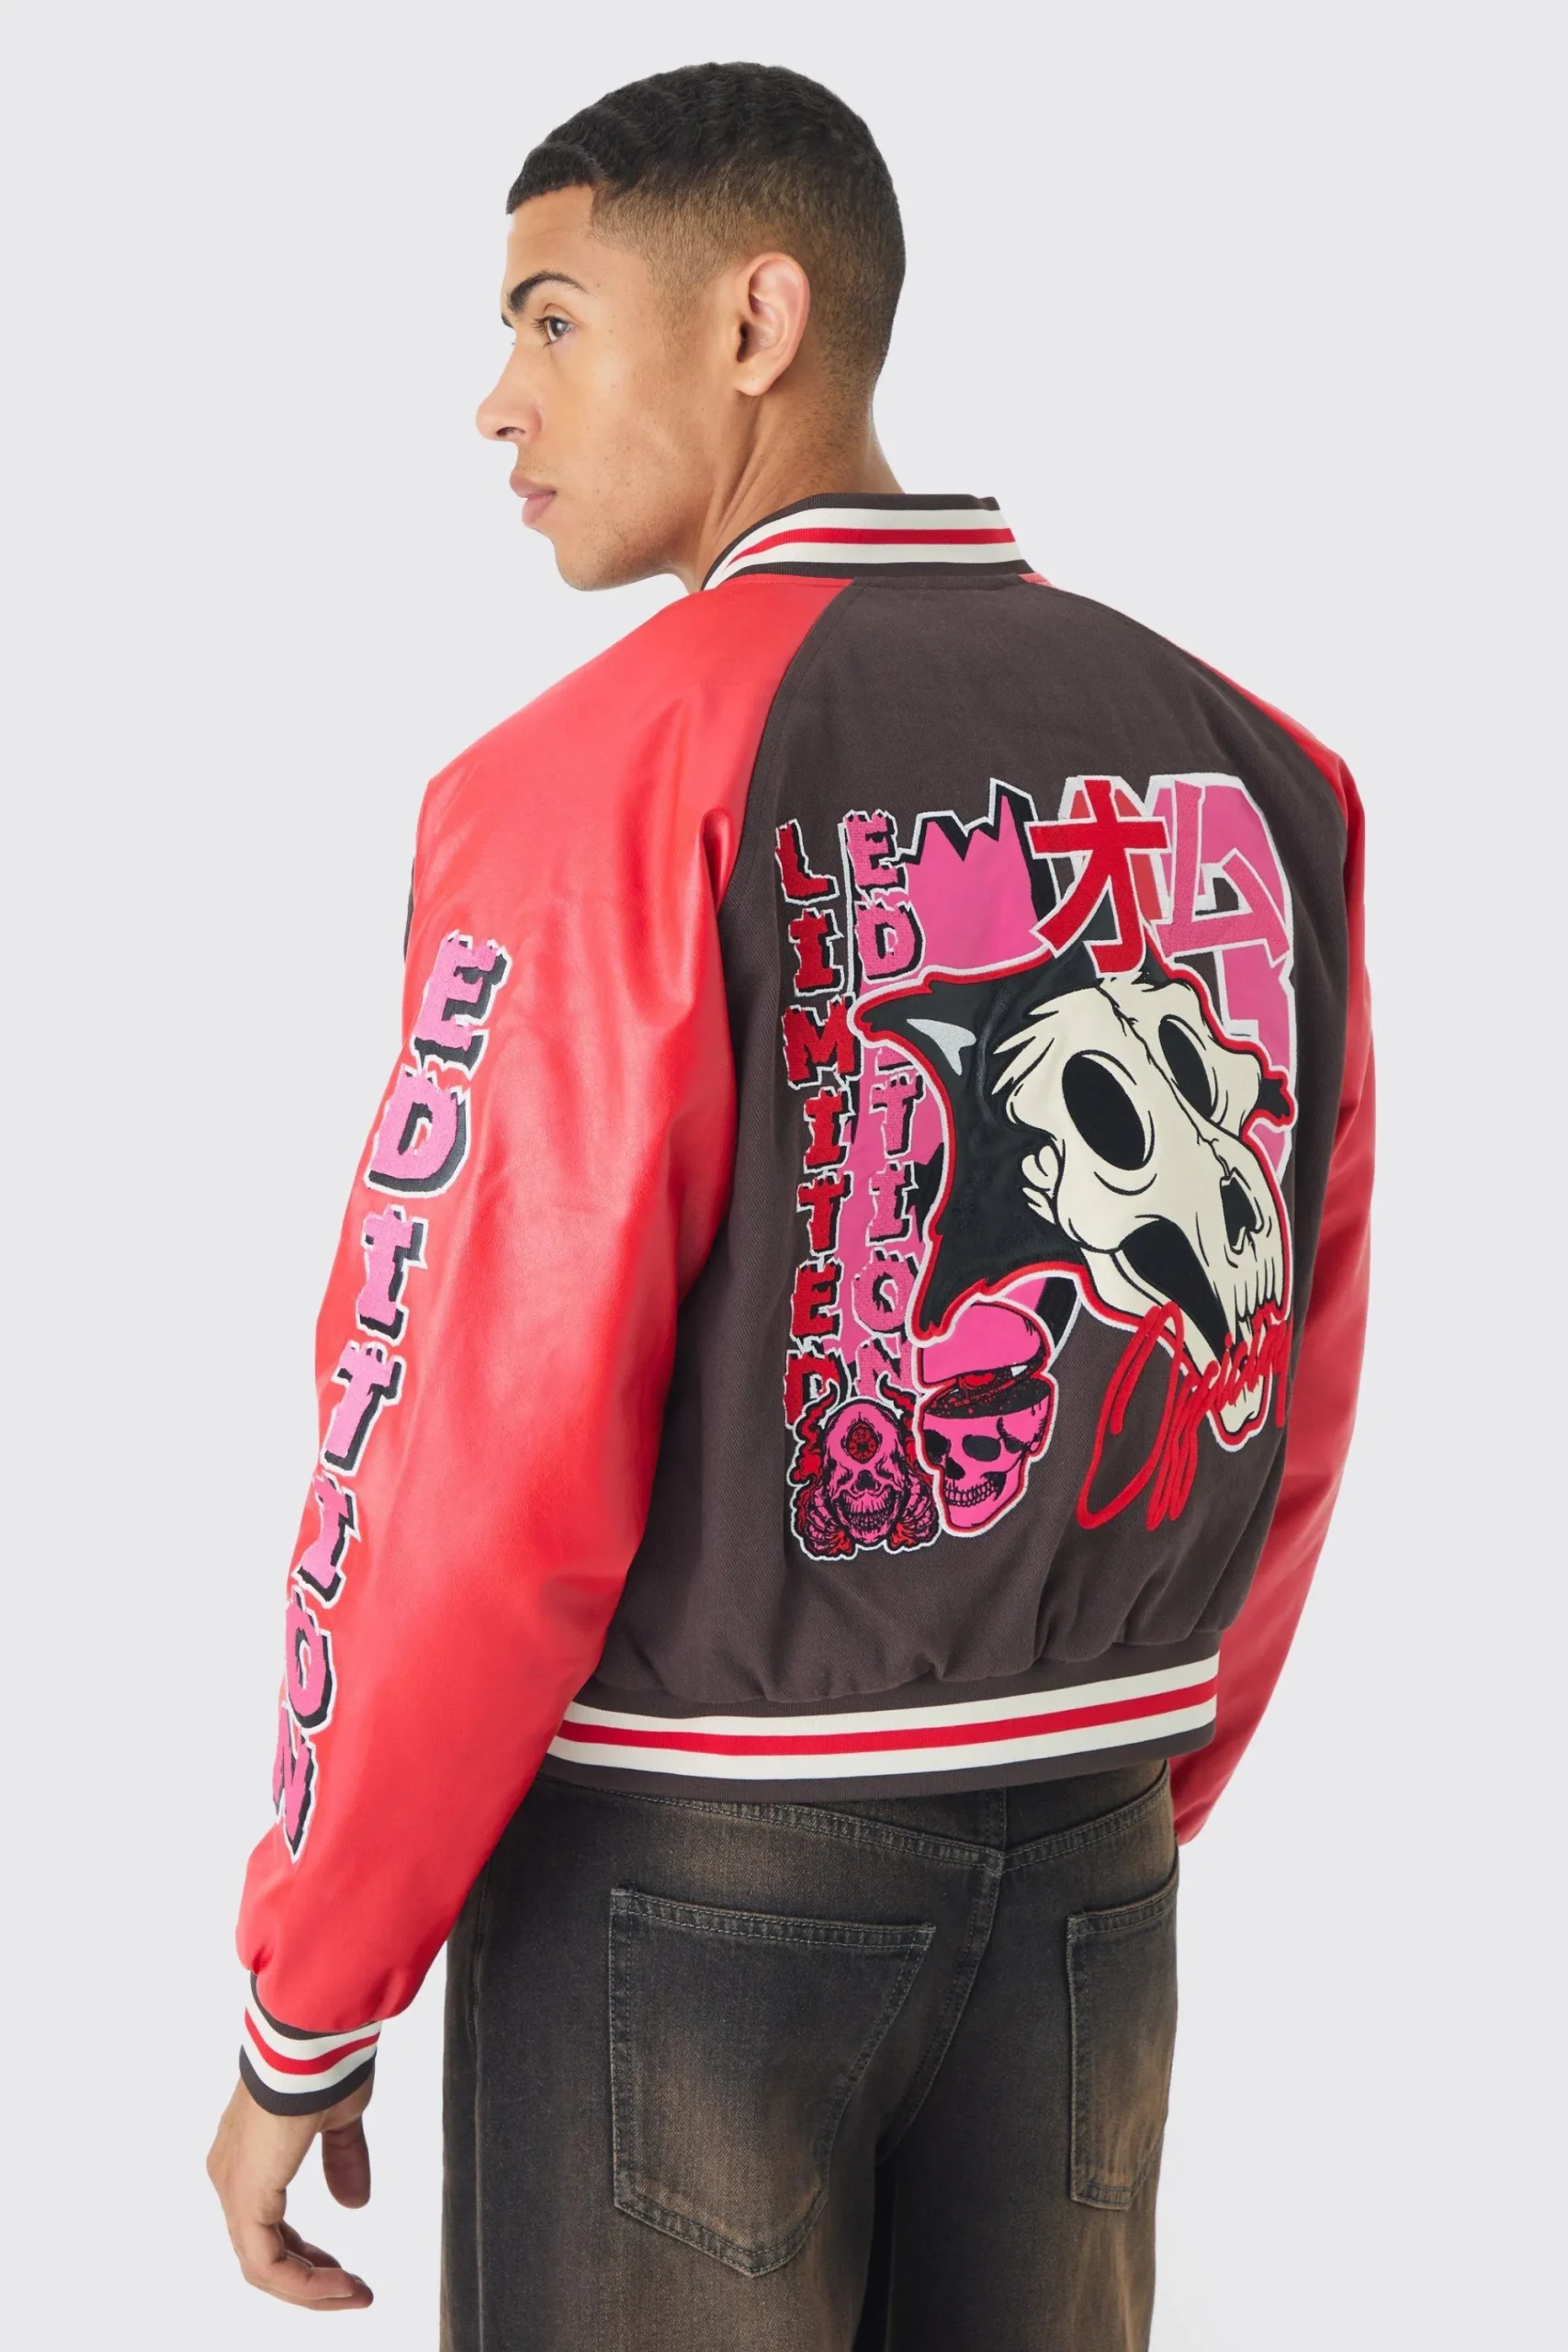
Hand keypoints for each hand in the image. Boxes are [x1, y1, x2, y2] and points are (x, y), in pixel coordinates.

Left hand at [207, 2074, 374, 2308]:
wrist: (311, 2038)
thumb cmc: (323, 2063)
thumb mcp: (340, 2119)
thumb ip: (343, 2161)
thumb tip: (354, 2203)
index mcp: (249, 2156)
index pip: (269, 2227)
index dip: (306, 2256)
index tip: (344, 2271)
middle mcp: (231, 2175)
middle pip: (263, 2253)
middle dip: (310, 2279)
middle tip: (351, 2291)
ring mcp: (233, 2188)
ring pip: (262, 2265)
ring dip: (309, 2289)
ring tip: (352, 2295)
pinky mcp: (246, 2197)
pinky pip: (266, 2262)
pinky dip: (302, 2282)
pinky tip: (337, 2284)